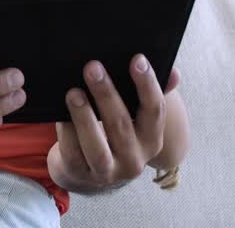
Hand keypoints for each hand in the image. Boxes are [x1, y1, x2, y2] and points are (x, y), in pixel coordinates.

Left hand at [48, 56, 180, 191]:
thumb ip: (151, 93)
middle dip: (106, 94)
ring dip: (85, 116)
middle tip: (92, 67)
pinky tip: (60, 114)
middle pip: (121, 124)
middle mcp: (134, 160)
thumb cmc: (113, 132)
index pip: (155, 111)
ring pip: (97, 146)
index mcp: (151, 140)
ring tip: (73, 92)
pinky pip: (73, 153)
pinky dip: (67, 132)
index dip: (147, 84)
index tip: (138, 59)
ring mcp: (108, 171)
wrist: (86, 170)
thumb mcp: (133, 117)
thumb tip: (174, 73)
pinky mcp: (81, 174)